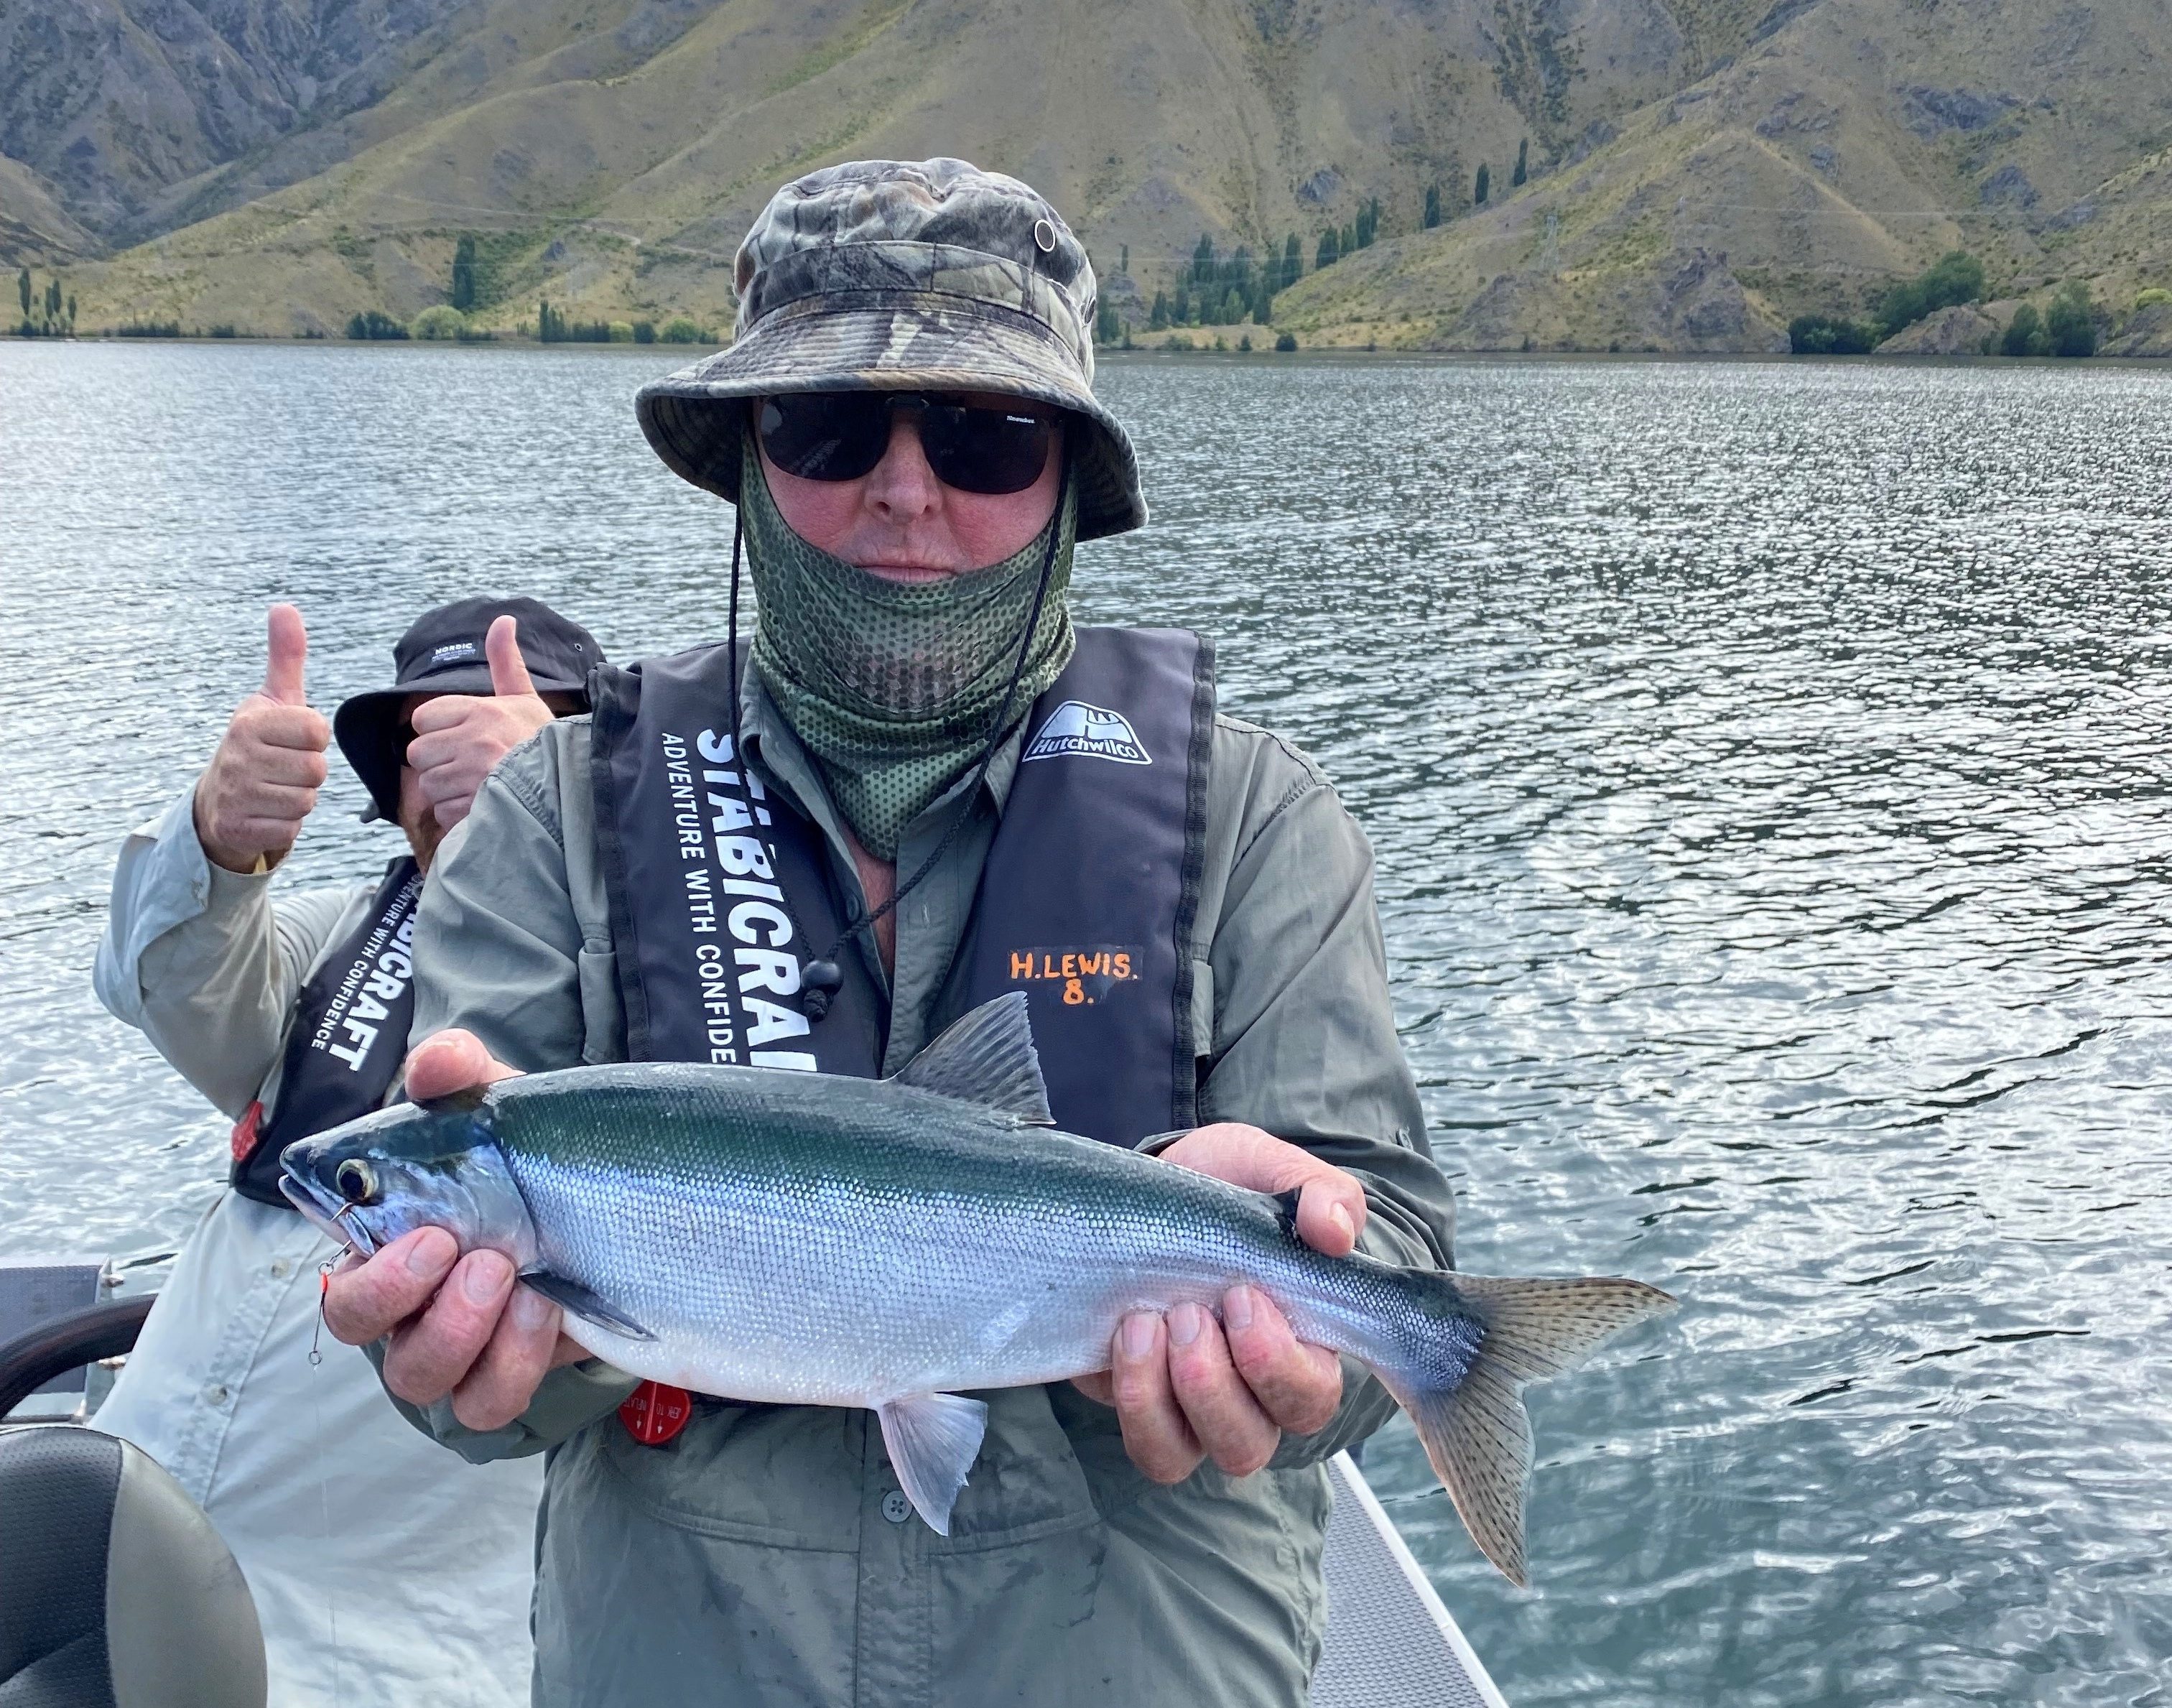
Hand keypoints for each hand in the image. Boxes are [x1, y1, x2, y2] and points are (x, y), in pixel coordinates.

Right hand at [192, 604, 330, 871]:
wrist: (217, 801)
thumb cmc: (258, 745)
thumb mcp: (273, 699)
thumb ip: (285, 656)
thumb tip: (285, 606)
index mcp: (249, 722)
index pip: (317, 731)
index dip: (313, 739)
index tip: (291, 739)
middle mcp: (237, 756)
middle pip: (316, 770)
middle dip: (308, 772)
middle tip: (283, 768)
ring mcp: (235, 794)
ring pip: (306, 801)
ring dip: (298, 799)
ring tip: (275, 789)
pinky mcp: (238, 828)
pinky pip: (291, 829)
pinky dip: (286, 824)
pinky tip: (267, 813)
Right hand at [320, 1029, 583, 1429]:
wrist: (604, 1195)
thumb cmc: (522, 1153)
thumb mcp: (495, 1106)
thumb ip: (457, 1073)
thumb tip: (438, 1062)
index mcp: (384, 1243)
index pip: (340, 1287)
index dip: (374, 1276)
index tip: (434, 1235)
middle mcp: (407, 1304)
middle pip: (363, 1336)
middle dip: (415, 1303)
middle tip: (485, 1260)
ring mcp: (457, 1345)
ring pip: (422, 1379)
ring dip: (469, 1337)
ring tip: (525, 1282)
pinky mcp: (510, 1369)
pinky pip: (488, 1400)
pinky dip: (515, 1364)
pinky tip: (550, 1312)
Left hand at [405, 615, 555, 830]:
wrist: (573, 787)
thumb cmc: (541, 742)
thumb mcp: (524, 698)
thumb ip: (505, 661)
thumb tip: (503, 619)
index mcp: (481, 710)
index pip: (421, 718)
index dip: (439, 730)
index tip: (466, 736)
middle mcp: (475, 741)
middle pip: (419, 754)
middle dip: (440, 762)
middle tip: (472, 764)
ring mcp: (474, 776)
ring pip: (429, 784)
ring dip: (450, 789)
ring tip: (480, 784)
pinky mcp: (476, 809)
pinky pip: (443, 812)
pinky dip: (459, 813)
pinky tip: (484, 804)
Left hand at [1073, 1123, 1366, 1481]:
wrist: (1145, 1191)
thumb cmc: (1222, 1190)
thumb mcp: (1268, 1169)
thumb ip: (1317, 1192)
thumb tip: (1335, 1232)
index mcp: (1301, 1350)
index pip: (1311, 1398)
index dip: (1276, 1364)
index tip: (1243, 1297)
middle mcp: (1249, 1397)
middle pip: (1247, 1444)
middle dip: (1211, 1383)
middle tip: (1190, 1312)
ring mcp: (1187, 1410)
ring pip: (1182, 1457)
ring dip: (1160, 1396)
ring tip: (1145, 1322)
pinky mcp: (1136, 1405)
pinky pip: (1143, 1443)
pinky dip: (1132, 1400)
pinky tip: (1122, 1335)